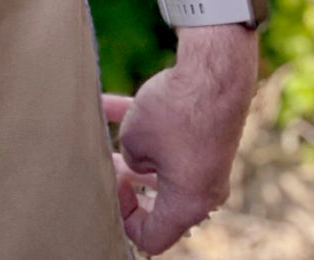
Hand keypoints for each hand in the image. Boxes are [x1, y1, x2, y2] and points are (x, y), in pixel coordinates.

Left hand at [102, 31, 256, 254]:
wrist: (215, 74)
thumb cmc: (175, 113)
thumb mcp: (135, 141)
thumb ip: (129, 159)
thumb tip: (138, 160)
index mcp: (187, 206)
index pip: (152, 238)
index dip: (124, 218)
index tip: (115, 184)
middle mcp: (203, 191)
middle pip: (159, 203)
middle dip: (127, 183)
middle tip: (104, 164)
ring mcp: (207, 163)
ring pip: (161, 164)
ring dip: (132, 151)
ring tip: (98, 131)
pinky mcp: (207, 135)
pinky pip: (170, 136)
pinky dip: (143, 124)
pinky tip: (106, 102)